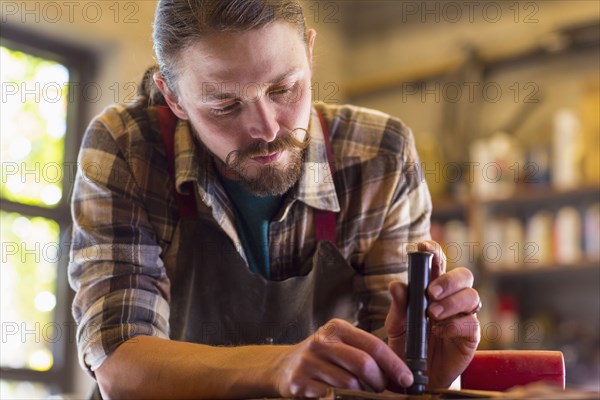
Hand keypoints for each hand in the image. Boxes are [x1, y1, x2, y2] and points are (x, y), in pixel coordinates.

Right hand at [274, 319, 413, 397]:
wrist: (285, 367)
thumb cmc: (322, 356)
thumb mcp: (342, 343)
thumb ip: (367, 352)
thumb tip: (399, 372)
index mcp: (337, 328)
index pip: (373, 345)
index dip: (394, 364)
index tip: (407, 379)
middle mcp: (322, 342)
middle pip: (364, 364)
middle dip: (379, 381)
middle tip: (382, 388)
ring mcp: (309, 362)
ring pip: (350, 382)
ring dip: (361, 391)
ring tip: (358, 389)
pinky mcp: (299, 382)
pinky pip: (331, 394)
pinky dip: (339, 397)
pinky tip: (335, 392)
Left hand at [384, 240, 480, 388]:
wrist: (415, 375)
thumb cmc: (406, 345)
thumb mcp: (396, 326)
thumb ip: (398, 306)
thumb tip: (396, 285)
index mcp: (433, 288)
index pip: (439, 262)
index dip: (434, 251)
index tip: (423, 247)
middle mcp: (452, 298)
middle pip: (464, 275)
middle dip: (448, 280)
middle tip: (430, 293)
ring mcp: (464, 316)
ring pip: (472, 296)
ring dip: (451, 302)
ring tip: (431, 314)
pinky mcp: (471, 336)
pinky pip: (471, 323)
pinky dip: (454, 324)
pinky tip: (439, 331)